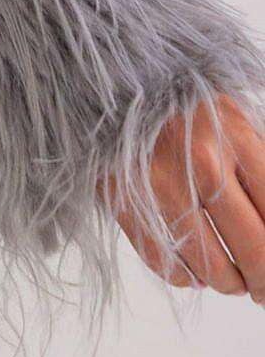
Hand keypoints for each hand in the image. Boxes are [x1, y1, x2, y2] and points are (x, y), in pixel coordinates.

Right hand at [100, 92, 264, 301]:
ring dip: (226, 282)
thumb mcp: (229, 112)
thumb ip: (255, 161)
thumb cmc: (174, 92)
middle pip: (254, 250)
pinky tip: (192, 272)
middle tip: (261, 288)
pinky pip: (164, 261)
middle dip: (262, 280)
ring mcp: (160, 183)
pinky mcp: (123, 197)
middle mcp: (203, 162)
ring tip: (229, 280)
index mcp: (237, 135)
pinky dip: (184, 276)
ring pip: (210, 265)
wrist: (107, 68)